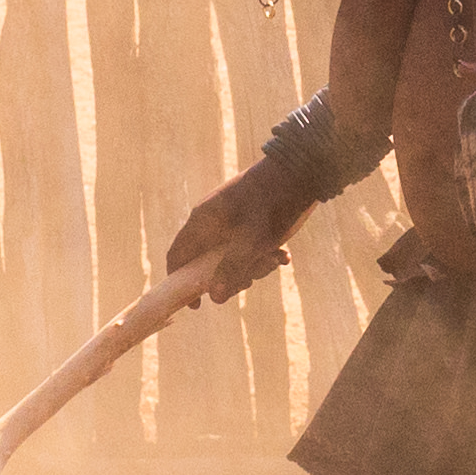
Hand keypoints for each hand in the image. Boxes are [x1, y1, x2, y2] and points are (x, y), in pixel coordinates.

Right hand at [160, 161, 299, 298]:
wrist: (298, 170)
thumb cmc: (272, 205)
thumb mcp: (252, 241)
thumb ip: (232, 268)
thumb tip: (214, 298)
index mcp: (202, 222)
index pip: (177, 256)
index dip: (179, 282)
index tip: (196, 304)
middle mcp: (210, 220)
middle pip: (205, 260)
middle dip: (228, 276)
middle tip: (250, 280)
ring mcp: (228, 217)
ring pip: (229, 254)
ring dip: (251, 265)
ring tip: (275, 259)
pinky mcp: (246, 217)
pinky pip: (245, 244)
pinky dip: (260, 253)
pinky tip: (282, 255)